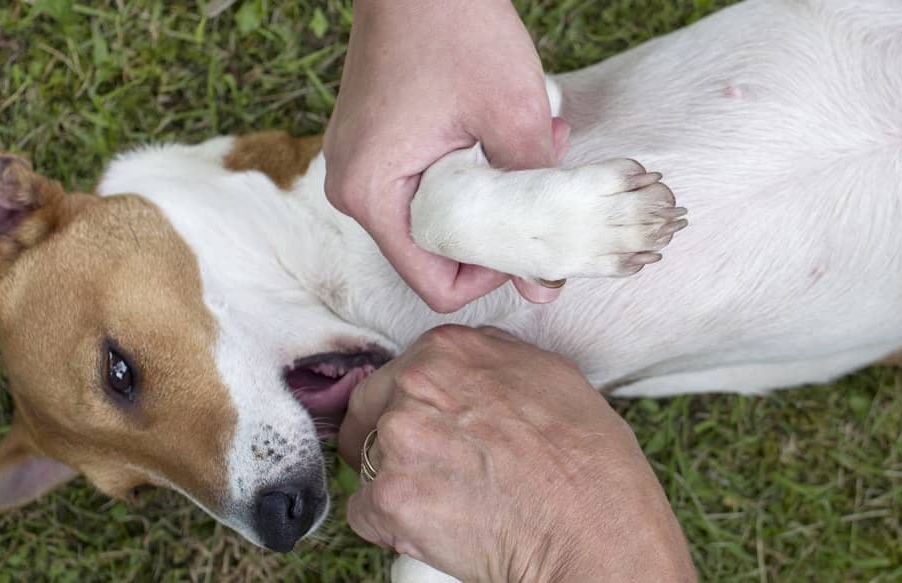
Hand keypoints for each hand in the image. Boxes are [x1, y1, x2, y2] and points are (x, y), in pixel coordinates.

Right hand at [324, 0, 568, 312]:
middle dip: (502, 223)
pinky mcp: (377, 144)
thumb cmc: (457, 28)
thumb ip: (534, 200)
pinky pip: (429, 183)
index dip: (493, 275)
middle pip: (437, 252)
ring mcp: (362, 165)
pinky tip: (508, 127)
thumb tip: (548, 288)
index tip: (533, 235)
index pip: (435, 283)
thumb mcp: (513, 115)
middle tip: (545, 171)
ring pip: (440, 215)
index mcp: (371, 194)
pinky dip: (474, 167)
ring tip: (538, 137)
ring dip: (495, 190)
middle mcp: (353, 189)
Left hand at [338, 326, 695, 582]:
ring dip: (399, 484)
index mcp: (448, 351)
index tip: (426, 430)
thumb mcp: (549, 373)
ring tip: (454, 502)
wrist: (592, 525)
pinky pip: (366, 514)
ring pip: (369, 466)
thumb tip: (470, 367)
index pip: (397, 375)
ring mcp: (397, 443)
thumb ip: (492, 359)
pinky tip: (439, 527)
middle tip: (432, 471)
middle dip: (388, 442)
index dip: (410, 407)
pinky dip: (393, 526)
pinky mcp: (389, 499)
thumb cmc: (586, 458)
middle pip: (369, 415)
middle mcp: (414, 387)